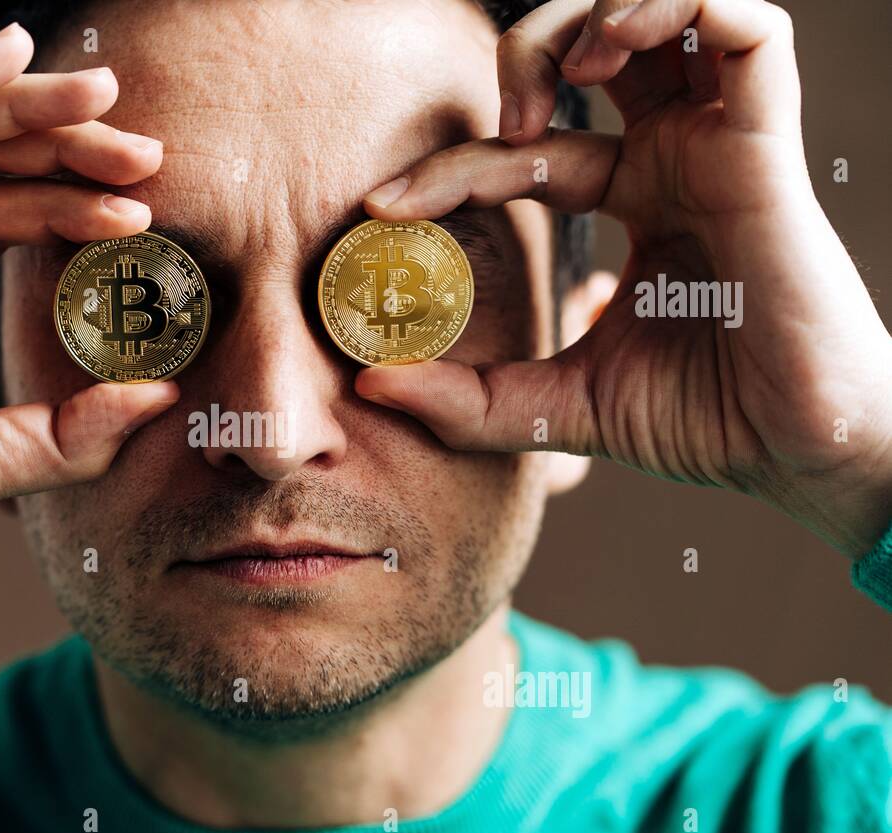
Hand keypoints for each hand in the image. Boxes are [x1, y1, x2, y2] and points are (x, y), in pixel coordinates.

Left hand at [357, 0, 891, 559]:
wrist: (796, 456)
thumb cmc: (700, 422)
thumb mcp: (555, 407)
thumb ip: (467, 398)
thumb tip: (367, 383)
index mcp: (635, 203)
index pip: (526, 155)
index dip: (448, 168)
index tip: (381, 208)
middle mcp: (675, 162)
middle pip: (595, 52)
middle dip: (528, 55)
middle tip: (505, 123)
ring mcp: (721, 148)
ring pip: (669, 15)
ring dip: (595, 15)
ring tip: (563, 75)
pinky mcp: (766, 149)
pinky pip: (750, 30)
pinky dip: (679, 7)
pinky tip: (611, 50)